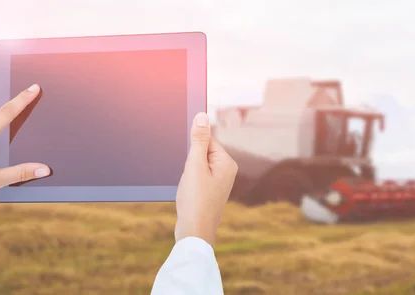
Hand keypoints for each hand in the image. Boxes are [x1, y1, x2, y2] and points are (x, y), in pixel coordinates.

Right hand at [174, 113, 237, 245]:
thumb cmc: (196, 201)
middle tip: (189, 180)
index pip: (207, 140)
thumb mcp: (194, 166)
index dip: (192, 150)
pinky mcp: (209, 191)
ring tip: (189, 189)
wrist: (194, 232)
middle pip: (201, 152)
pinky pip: (196, 177)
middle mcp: (226, 171)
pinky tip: (188, 195)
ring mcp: (218, 182)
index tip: (189, 165)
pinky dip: (188, 182)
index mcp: (227, 162)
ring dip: (187, 173)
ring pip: (196, 166)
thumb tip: (203, 115)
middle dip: (189, 162)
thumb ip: (198, 140)